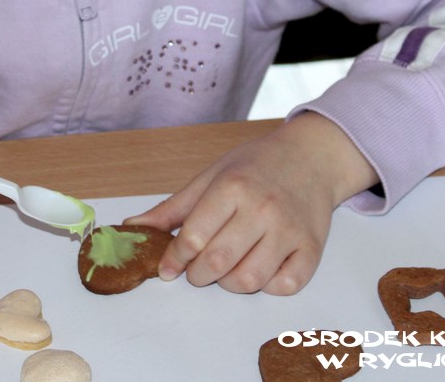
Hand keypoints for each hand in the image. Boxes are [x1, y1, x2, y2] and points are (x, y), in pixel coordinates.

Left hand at [124, 113, 377, 294]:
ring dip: (228, 283)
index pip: (194, 236)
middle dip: (196, 275)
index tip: (167, 268)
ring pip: (249, 280)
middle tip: (195, 270)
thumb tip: (133, 229)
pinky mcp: (312, 248)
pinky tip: (258, 268)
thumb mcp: (211, 176)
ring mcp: (289, 230)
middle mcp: (262, 208)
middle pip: (217, 262)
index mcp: (232, 187)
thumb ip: (173, 208)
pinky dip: (266, 286)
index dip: (174, 258)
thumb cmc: (256, 165)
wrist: (311, 157)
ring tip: (225, 269)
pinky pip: (285, 286)